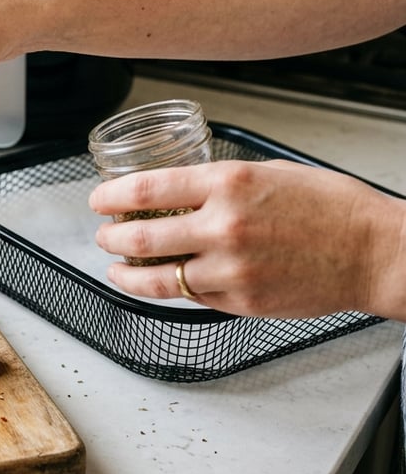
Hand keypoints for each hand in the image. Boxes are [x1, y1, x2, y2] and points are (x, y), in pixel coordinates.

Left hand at [89, 159, 405, 318]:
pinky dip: (167, 289)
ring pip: (155, 278)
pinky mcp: (240, 301)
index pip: (145, 189)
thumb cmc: (331, 207)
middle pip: (139, 237)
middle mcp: (223, 226)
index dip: (110, 196)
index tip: (98, 200)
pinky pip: (189, 297)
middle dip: (110, 238)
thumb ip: (219, 183)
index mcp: (228, 183)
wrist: (375, 252)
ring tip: (115, 267)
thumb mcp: (269, 172)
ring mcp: (230, 269)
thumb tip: (177, 190)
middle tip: (102, 236)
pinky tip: (158, 283)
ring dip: (125, 273)